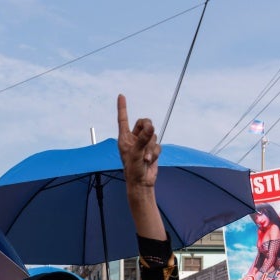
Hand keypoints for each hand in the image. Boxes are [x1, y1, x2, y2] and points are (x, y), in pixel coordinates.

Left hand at [116, 94, 164, 241]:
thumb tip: (150, 126)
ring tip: (146, 158)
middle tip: (148, 132)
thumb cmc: (133, 170)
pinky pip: (158, 144)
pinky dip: (156, 152)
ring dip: (151, 146)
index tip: (121, 95)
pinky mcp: (152, 149)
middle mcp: (133, 139)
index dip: (122, 107)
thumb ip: (143, 139)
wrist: (142, 183)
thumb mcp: (136, 154)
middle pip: (144, 122)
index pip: (123, 119)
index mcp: (124, 138)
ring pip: (153, 135)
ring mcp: (143, 144)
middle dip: (147, 127)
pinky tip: (150, 161)